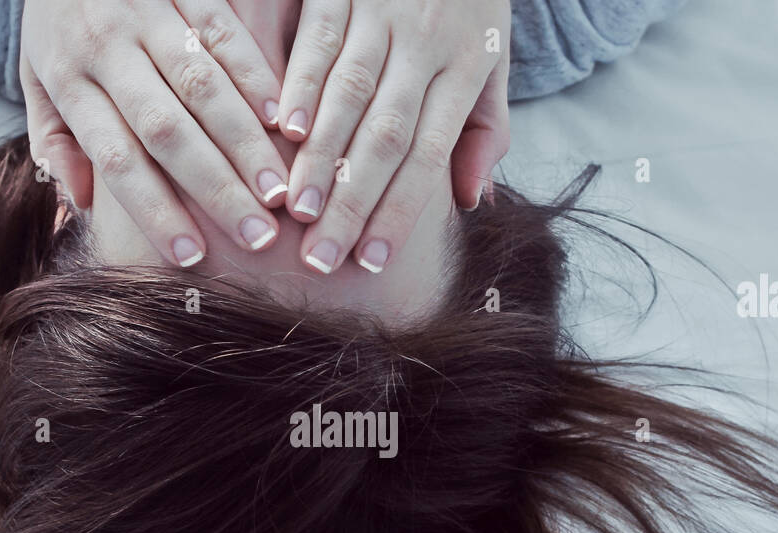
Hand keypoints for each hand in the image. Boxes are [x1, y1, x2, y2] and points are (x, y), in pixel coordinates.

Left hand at [20, 0, 293, 266]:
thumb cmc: (56, 21)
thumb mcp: (35, 78)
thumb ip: (56, 142)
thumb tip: (78, 208)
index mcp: (70, 81)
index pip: (117, 158)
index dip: (154, 209)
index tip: (190, 255)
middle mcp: (107, 48)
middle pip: (167, 130)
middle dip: (216, 188)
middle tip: (257, 236)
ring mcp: (146, 11)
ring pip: (203, 86)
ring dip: (246, 144)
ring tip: (281, 192)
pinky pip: (223, 32)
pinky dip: (255, 76)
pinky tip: (282, 120)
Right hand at [276, 0, 511, 274]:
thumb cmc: (470, 6)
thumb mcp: (494, 63)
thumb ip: (485, 132)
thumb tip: (472, 203)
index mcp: (463, 72)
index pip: (427, 156)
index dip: (399, 211)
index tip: (371, 261)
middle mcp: (425, 44)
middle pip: (384, 137)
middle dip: (352, 202)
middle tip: (320, 256)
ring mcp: (382, 13)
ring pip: (349, 95)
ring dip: (320, 157)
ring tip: (295, 210)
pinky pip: (318, 41)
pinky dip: (300, 85)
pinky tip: (283, 129)